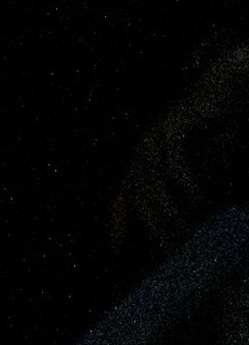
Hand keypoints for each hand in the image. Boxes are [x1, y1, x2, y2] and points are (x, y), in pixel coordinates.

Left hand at [114, 42, 248, 252]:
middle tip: (172, 247)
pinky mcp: (172, 128)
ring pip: (155, 185)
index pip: (123, 199)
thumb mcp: (196, 167)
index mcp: (141, 162)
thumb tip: (181, 225)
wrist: (226, 94)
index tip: (117, 250)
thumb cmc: (212, 133)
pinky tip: (198, 201)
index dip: (118, 224)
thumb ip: (183, 191)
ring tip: (187, 229)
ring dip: (171, 211)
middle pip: (140, 198)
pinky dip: (187, 185)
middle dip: (155, 226)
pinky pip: (175, 165)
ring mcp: (154, 139)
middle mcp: (142, 152)